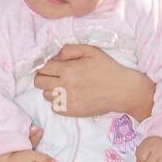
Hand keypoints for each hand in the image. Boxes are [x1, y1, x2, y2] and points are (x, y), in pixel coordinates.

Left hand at [33, 43, 155, 120]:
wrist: (122, 90)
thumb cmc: (107, 68)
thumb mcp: (91, 51)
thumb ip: (70, 50)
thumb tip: (56, 56)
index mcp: (68, 70)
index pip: (42, 68)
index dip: (45, 66)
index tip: (51, 66)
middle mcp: (64, 86)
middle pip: (39, 83)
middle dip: (44, 77)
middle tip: (54, 76)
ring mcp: (67, 100)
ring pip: (45, 95)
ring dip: (51, 90)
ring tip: (65, 86)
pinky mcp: (71, 112)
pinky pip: (54, 107)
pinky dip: (58, 102)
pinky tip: (69, 96)